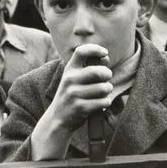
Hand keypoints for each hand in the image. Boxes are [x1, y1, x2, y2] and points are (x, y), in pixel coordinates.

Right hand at [31, 44, 112, 159]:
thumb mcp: (74, 79)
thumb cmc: (72, 95)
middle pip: (97, 71)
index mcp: (69, 69)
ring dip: (108, 90)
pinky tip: (101, 103)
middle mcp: (70, 79)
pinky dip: (106, 102)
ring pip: (103, 88)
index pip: (81, 52)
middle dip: (107, 74)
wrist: (58, 118)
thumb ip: (89, 67)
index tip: (105, 53)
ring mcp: (74, 94)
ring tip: (103, 93)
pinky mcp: (80, 107)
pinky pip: (103, 101)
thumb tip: (105, 57)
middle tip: (107, 78)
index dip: (95, 49)